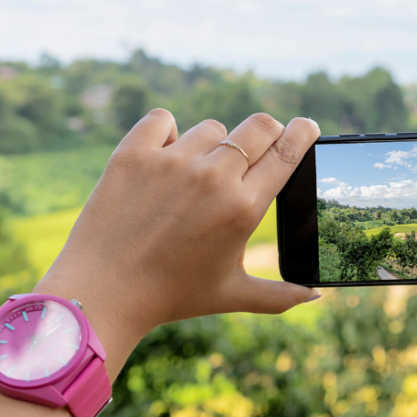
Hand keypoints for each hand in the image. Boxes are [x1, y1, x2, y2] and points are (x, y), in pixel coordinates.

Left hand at [36, 109, 319, 363]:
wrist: (100, 295)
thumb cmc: (170, 296)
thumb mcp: (231, 294)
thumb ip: (280, 295)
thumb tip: (316, 293)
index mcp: (243, 208)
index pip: (288, 151)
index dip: (303, 132)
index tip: (307, 126)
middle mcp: (213, 179)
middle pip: (260, 125)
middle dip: (268, 130)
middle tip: (257, 144)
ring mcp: (172, 163)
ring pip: (211, 127)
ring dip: (211, 144)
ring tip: (194, 174)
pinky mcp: (133, 155)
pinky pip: (162, 120)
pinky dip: (165, 132)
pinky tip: (162, 155)